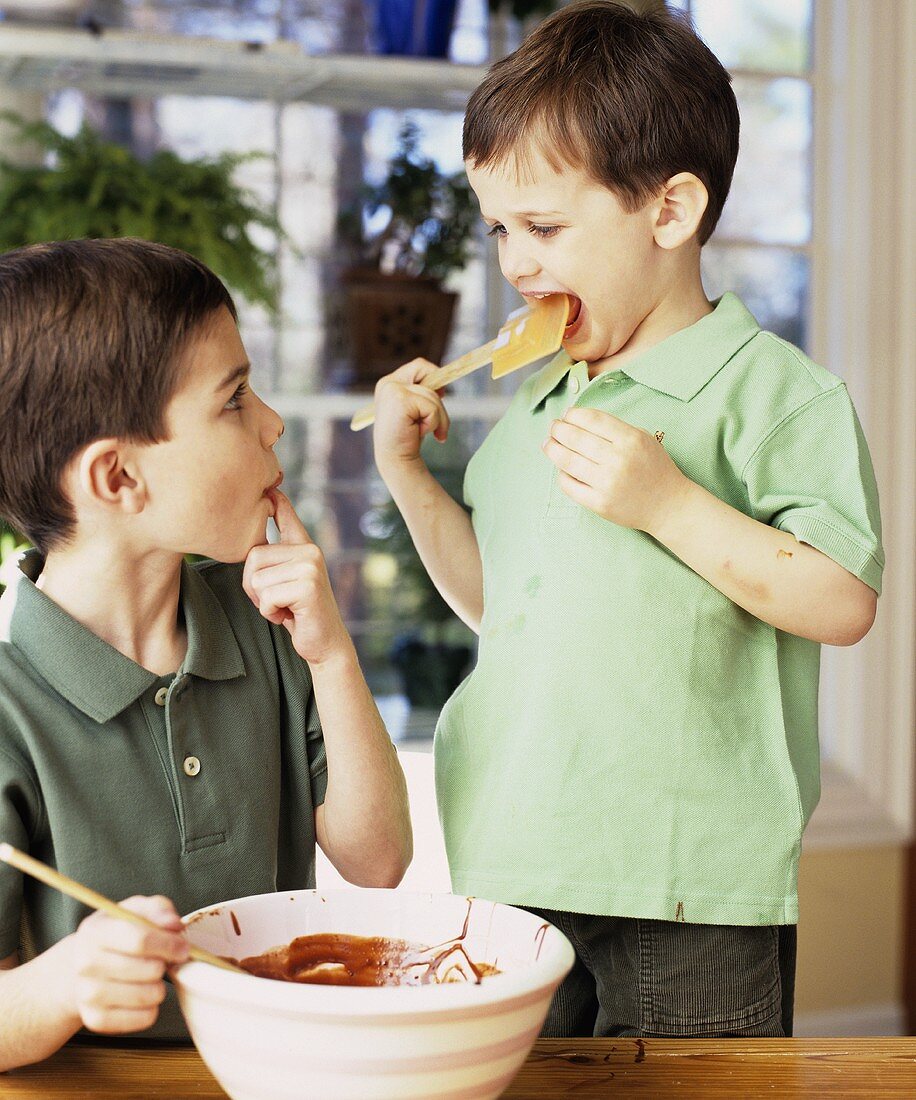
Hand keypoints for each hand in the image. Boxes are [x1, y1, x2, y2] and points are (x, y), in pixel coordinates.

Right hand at [66, 895, 187, 1035]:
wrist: (82, 966)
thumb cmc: (117, 933)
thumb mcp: (135, 910)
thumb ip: (158, 910)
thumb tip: (174, 925)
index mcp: (95, 931)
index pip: (140, 940)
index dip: (168, 944)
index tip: (183, 948)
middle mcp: (85, 964)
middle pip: (147, 970)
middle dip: (164, 965)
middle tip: (164, 962)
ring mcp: (87, 995)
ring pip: (146, 996)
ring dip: (159, 987)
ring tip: (152, 978)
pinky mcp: (95, 1020)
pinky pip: (141, 1019)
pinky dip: (152, 1009)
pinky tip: (145, 995)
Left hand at [244, 489, 349, 664]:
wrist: (325, 643)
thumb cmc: (300, 613)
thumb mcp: (286, 582)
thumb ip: (276, 561)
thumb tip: (259, 538)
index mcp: (305, 548)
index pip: (286, 517)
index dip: (277, 502)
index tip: (271, 487)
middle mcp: (310, 551)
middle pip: (253, 556)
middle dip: (253, 585)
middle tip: (273, 601)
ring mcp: (311, 566)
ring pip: (257, 579)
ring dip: (262, 602)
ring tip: (284, 608)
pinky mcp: (308, 585)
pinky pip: (266, 597)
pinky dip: (270, 613)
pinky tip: (289, 616)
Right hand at [372, 359, 450, 470]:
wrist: (396, 460)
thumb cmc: (407, 437)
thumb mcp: (416, 410)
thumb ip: (424, 394)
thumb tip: (443, 386)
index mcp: (389, 383)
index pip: (419, 366)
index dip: (435, 376)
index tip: (442, 394)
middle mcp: (388, 384)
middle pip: (430, 377)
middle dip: (438, 403)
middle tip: (436, 424)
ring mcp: (393, 391)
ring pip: (433, 396)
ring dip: (438, 418)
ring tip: (425, 432)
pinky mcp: (401, 401)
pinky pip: (432, 408)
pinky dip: (433, 423)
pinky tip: (420, 433)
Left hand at [542, 407, 690, 533]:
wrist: (668, 505)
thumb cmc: (654, 468)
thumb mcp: (642, 439)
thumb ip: (614, 428)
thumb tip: (576, 419)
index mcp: (631, 439)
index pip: (592, 419)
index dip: (573, 415)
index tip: (567, 415)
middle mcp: (618, 460)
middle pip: (575, 438)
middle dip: (558, 429)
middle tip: (553, 427)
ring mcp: (607, 483)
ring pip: (567, 461)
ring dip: (552, 449)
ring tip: (548, 444)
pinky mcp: (599, 503)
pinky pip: (570, 485)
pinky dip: (562, 474)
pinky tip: (562, 468)